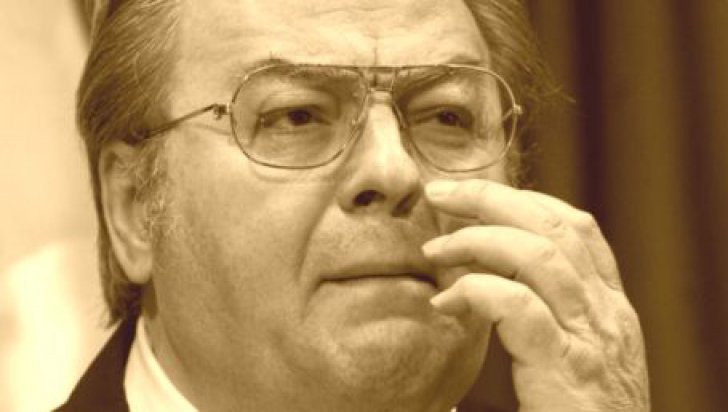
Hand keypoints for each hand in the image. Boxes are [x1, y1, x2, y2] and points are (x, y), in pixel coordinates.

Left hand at [422, 179, 648, 411]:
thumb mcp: (569, 361)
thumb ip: (539, 322)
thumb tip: (475, 288)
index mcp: (608, 308)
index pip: (576, 229)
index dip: (524, 201)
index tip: (474, 199)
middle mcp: (607, 314)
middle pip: (556, 226)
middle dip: (494, 200)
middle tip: (441, 194)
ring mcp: (591, 339)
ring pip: (540, 255)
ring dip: (478, 241)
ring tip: (434, 250)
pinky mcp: (566, 369)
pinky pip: (518, 307)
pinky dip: (477, 292)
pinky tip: (445, 302)